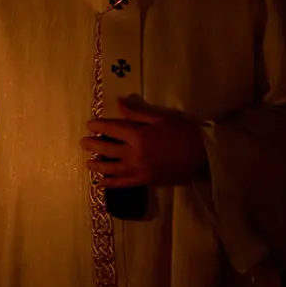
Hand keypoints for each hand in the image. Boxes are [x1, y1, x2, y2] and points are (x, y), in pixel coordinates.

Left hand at [81, 99, 207, 186]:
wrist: (202, 153)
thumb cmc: (182, 132)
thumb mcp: (159, 118)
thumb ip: (136, 113)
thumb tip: (118, 103)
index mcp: (139, 136)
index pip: (112, 129)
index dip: (99, 126)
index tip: (89, 125)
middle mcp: (135, 154)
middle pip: (108, 149)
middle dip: (93, 146)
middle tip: (83, 143)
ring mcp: (139, 170)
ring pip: (112, 169)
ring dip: (98, 166)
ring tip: (88, 163)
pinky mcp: (145, 181)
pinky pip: (124, 183)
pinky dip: (112, 183)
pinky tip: (102, 183)